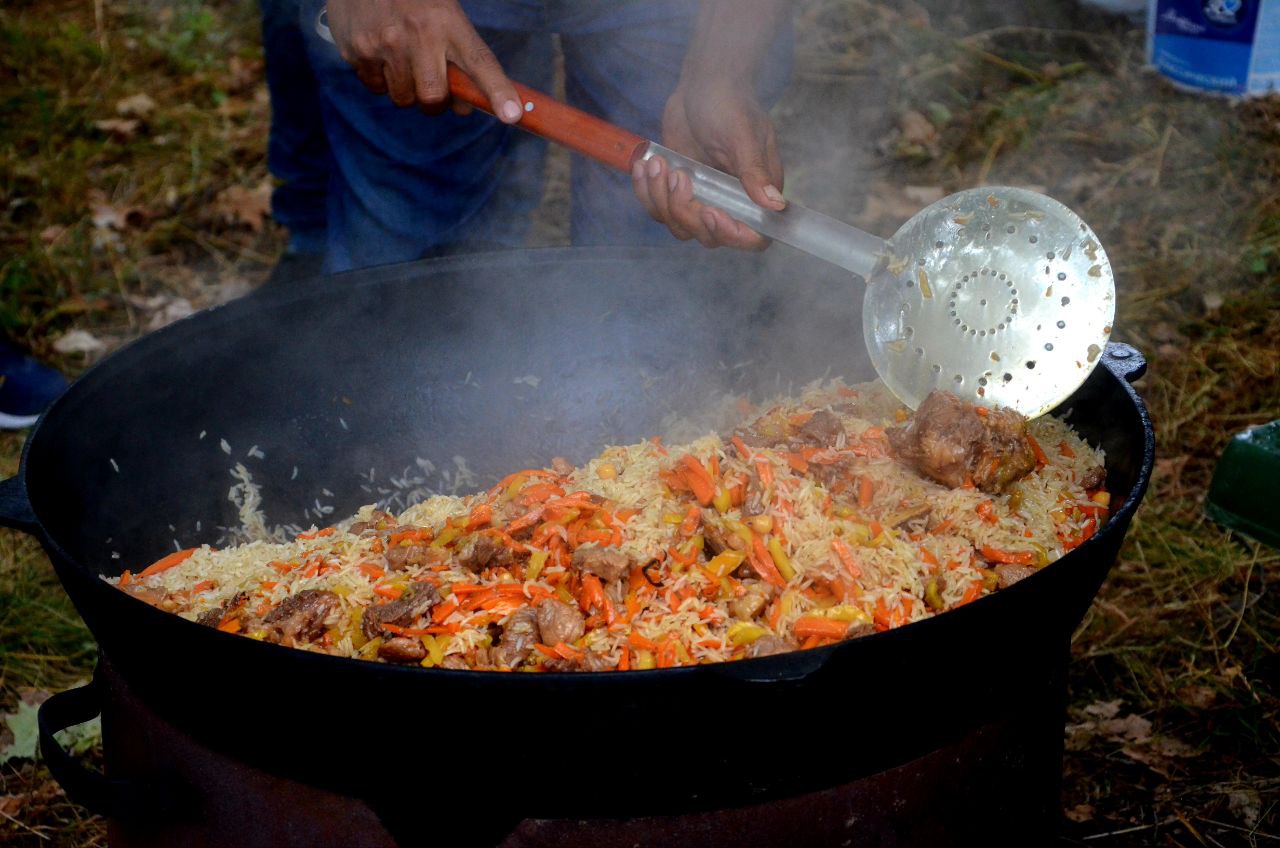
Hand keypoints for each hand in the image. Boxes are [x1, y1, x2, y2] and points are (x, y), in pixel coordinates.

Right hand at [326, 0, 522, 121]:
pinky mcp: (356, 50)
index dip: (498, 91)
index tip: (512, 115)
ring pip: (402, 97)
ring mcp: (383, 43)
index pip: (479, 62)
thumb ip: (459, 57)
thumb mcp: (444, 13)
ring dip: (406, 89)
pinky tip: (379, 50)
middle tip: (433, 84)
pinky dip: (379, 78)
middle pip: (433, 98)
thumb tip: (464, 106)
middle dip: (435, 101)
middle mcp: (416, 33)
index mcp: (447, 20)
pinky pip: (374, 87)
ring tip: (402, 57)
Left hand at [633, 78, 784, 249]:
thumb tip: (776, 205)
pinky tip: (645, 164)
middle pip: (709, 236)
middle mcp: (730, 203)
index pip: (752, 236)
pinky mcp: (676, 190)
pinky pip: (658, 209)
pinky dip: (646, 192)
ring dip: (662, 200)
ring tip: (658, 163)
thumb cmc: (730, 104)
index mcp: (756, 193)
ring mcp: (702, 198)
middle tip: (678, 175)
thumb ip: (755, 173)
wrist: (703, 83)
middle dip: (687, 211)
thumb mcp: (743, 136)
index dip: (732, 235)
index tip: (710, 211)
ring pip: (679, 226)